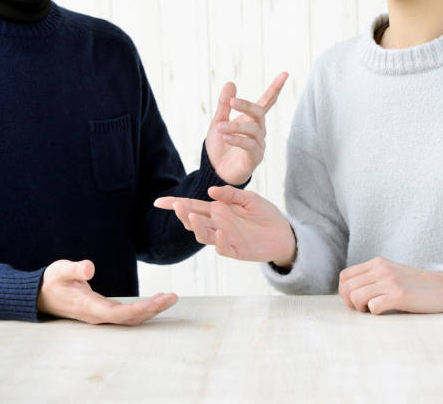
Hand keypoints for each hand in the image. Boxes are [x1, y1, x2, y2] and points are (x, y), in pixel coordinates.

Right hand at [37, 259, 176, 324]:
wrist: (40, 295)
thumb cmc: (51, 281)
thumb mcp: (60, 271)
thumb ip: (75, 270)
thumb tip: (89, 267)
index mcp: (89, 307)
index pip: (119, 313)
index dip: (140, 309)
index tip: (158, 301)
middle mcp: (97, 315)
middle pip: (130, 318)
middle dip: (153, 310)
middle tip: (173, 298)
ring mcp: (101, 315)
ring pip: (131, 318)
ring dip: (151, 310)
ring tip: (171, 298)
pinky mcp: (104, 311)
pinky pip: (128, 314)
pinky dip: (144, 308)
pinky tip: (157, 300)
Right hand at [154, 185, 295, 265]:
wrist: (284, 233)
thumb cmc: (265, 214)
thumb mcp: (250, 199)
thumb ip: (231, 194)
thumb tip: (211, 191)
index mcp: (218, 211)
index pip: (193, 207)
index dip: (176, 204)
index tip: (159, 202)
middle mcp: (218, 225)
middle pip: (194, 222)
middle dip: (184, 214)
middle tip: (178, 206)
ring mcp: (225, 239)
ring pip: (204, 236)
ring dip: (198, 227)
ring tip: (194, 216)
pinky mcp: (236, 251)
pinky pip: (223, 248)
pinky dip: (221, 241)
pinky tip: (222, 232)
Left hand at [205, 73, 287, 185]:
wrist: (215, 170)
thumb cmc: (219, 147)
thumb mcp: (218, 122)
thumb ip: (224, 105)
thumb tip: (231, 83)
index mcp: (251, 120)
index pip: (266, 102)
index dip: (275, 88)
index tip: (285, 74)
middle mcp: (258, 131)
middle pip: (259, 113)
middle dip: (246, 106)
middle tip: (231, 102)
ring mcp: (259, 144)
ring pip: (253, 130)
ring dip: (235, 127)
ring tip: (220, 128)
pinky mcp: (255, 158)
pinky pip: (249, 146)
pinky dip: (237, 140)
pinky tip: (226, 138)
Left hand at [338, 257, 442, 314]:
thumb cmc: (416, 286)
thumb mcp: (391, 274)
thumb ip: (372, 278)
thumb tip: (348, 292)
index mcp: (377, 263)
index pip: (344, 276)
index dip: (344, 292)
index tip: (357, 301)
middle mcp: (381, 269)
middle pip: (346, 287)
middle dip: (350, 303)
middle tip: (364, 309)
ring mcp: (390, 281)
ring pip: (356, 296)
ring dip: (361, 308)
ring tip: (374, 310)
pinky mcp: (400, 295)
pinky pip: (373, 306)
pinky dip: (375, 312)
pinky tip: (385, 310)